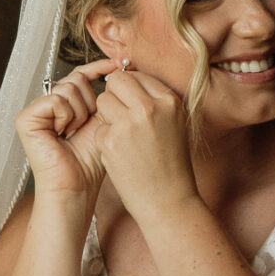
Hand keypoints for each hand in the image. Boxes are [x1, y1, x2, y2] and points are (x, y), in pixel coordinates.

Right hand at [14, 58, 115, 205]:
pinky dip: (66, 116)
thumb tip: (117, 65)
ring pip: (68, 88)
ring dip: (79, 113)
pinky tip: (62, 133)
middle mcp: (46, 105)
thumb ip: (105, 95)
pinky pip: (56, 99)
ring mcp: (34, 111)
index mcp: (64, 105)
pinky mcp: (26, 118)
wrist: (77, 186)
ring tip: (73, 133)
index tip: (118, 64)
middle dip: (89, 102)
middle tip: (83, 126)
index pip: (80, 76)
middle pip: (76, 79)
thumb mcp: (103, 120)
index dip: (98, 68)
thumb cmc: (91, 160)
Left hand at [92, 66, 198, 222]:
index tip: (131, 99)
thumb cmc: (172, 165)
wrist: (168, 201)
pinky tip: (121, 153)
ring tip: (124, 135)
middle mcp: (149, 109)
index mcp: (169, 101)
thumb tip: (130, 79)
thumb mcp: (175, 123)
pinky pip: (99, 126)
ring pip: (103, 100)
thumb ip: (156, 100)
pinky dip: (106, 138)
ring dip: (108, 115)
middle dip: (115, 94)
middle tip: (122, 113)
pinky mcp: (110, 142)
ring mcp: (128, 125)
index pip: (138, 75)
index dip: (131, 87)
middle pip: (117, 81)